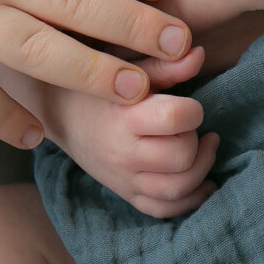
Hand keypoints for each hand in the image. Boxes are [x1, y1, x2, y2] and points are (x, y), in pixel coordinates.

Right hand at [45, 48, 219, 216]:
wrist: (59, 113)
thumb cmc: (99, 85)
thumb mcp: (126, 68)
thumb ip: (164, 65)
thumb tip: (199, 54)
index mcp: (124, 118)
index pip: (175, 119)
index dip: (193, 111)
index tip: (189, 106)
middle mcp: (123, 153)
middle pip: (181, 158)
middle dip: (196, 141)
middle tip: (191, 128)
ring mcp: (124, 179)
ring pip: (178, 189)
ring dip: (201, 169)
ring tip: (203, 148)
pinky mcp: (127, 194)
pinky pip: (164, 209)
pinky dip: (191, 200)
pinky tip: (204, 181)